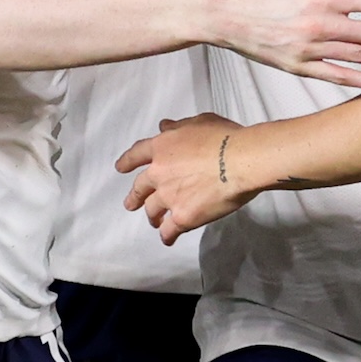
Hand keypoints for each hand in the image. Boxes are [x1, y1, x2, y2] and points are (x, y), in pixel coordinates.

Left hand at [118, 114, 253, 243]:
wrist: (240, 162)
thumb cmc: (223, 137)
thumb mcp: (199, 122)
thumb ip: (178, 126)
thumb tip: (163, 127)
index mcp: (161, 147)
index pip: (136, 154)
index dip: (127, 162)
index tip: (120, 169)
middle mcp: (158, 173)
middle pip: (140, 188)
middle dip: (134, 197)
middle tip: (130, 204)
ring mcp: (169, 197)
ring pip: (152, 210)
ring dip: (152, 216)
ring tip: (155, 221)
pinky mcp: (183, 217)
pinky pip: (169, 231)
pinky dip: (167, 236)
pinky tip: (168, 239)